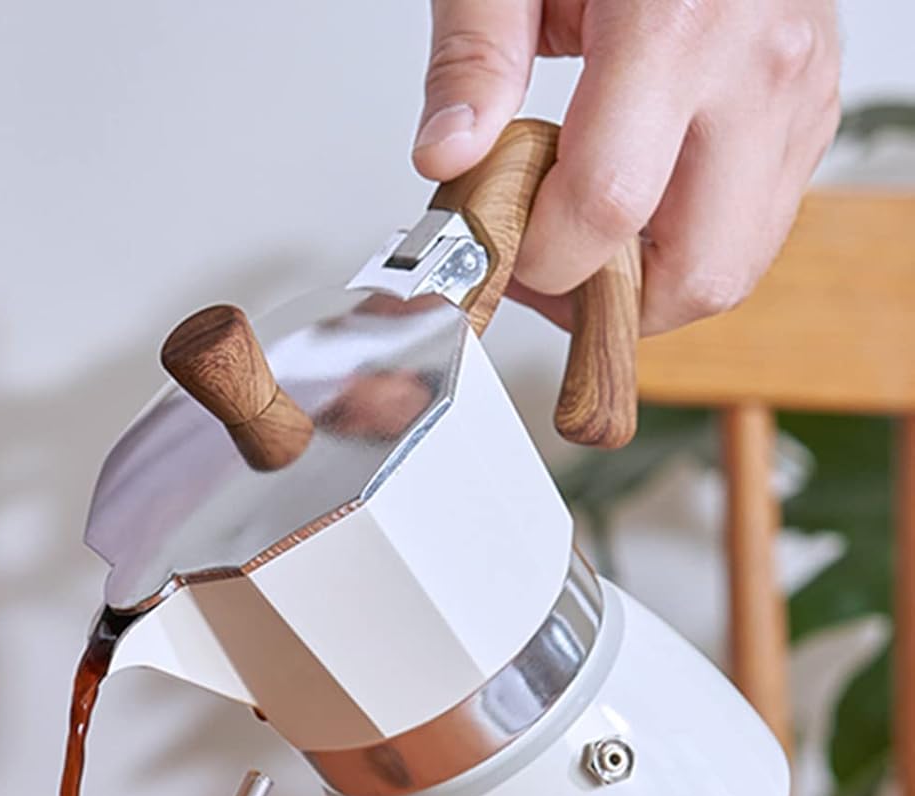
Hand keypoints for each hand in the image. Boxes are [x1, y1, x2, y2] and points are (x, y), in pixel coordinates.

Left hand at [411, 0, 840, 333]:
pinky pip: (759, 220)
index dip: (536, 258)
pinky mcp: (813, 105)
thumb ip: (474, 58)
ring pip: (737, 263)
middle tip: (546, 269)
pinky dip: (692, 238)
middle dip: (608, 303)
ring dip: (652, 281)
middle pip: (697, 273)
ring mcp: (801, 89)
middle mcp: (760, 66)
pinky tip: (637, 197)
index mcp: (679, 25)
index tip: (496, 246)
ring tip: (586, 231)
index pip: (604, 211)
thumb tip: (448, 157)